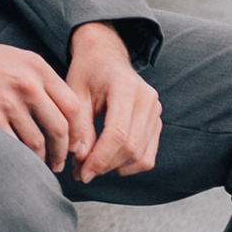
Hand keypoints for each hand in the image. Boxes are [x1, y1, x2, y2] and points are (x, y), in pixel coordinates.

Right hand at [0, 10, 81, 167]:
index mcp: (37, 67)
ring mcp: (7, 102)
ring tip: (39, 165)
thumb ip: (42, 81)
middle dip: (62, 151)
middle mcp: (26, 84)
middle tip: (59, 163)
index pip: (71, 106)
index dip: (77, 130)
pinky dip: (19, 159)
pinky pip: (13, 147)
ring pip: (37, 143)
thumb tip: (64, 113)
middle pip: (59, 128)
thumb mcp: (17, 59)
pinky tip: (18, 162)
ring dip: (41, 159)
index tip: (75, 144)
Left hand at [65, 23, 159, 183]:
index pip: (118, 133)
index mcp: (125, 86)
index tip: (82, 174)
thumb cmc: (87, 72)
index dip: (100, 158)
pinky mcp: (157, 123)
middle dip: (104, 166)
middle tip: (80, 173)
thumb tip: (81, 158)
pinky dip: (128, 166)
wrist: (106, 57)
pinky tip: (108, 163)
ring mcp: (156, 111)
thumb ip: (78, 125)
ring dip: (114, 169)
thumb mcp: (74, 92)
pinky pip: (148, 156)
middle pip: (130, 147)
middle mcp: (147, 99)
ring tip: (90, 167)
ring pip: (140, 156)